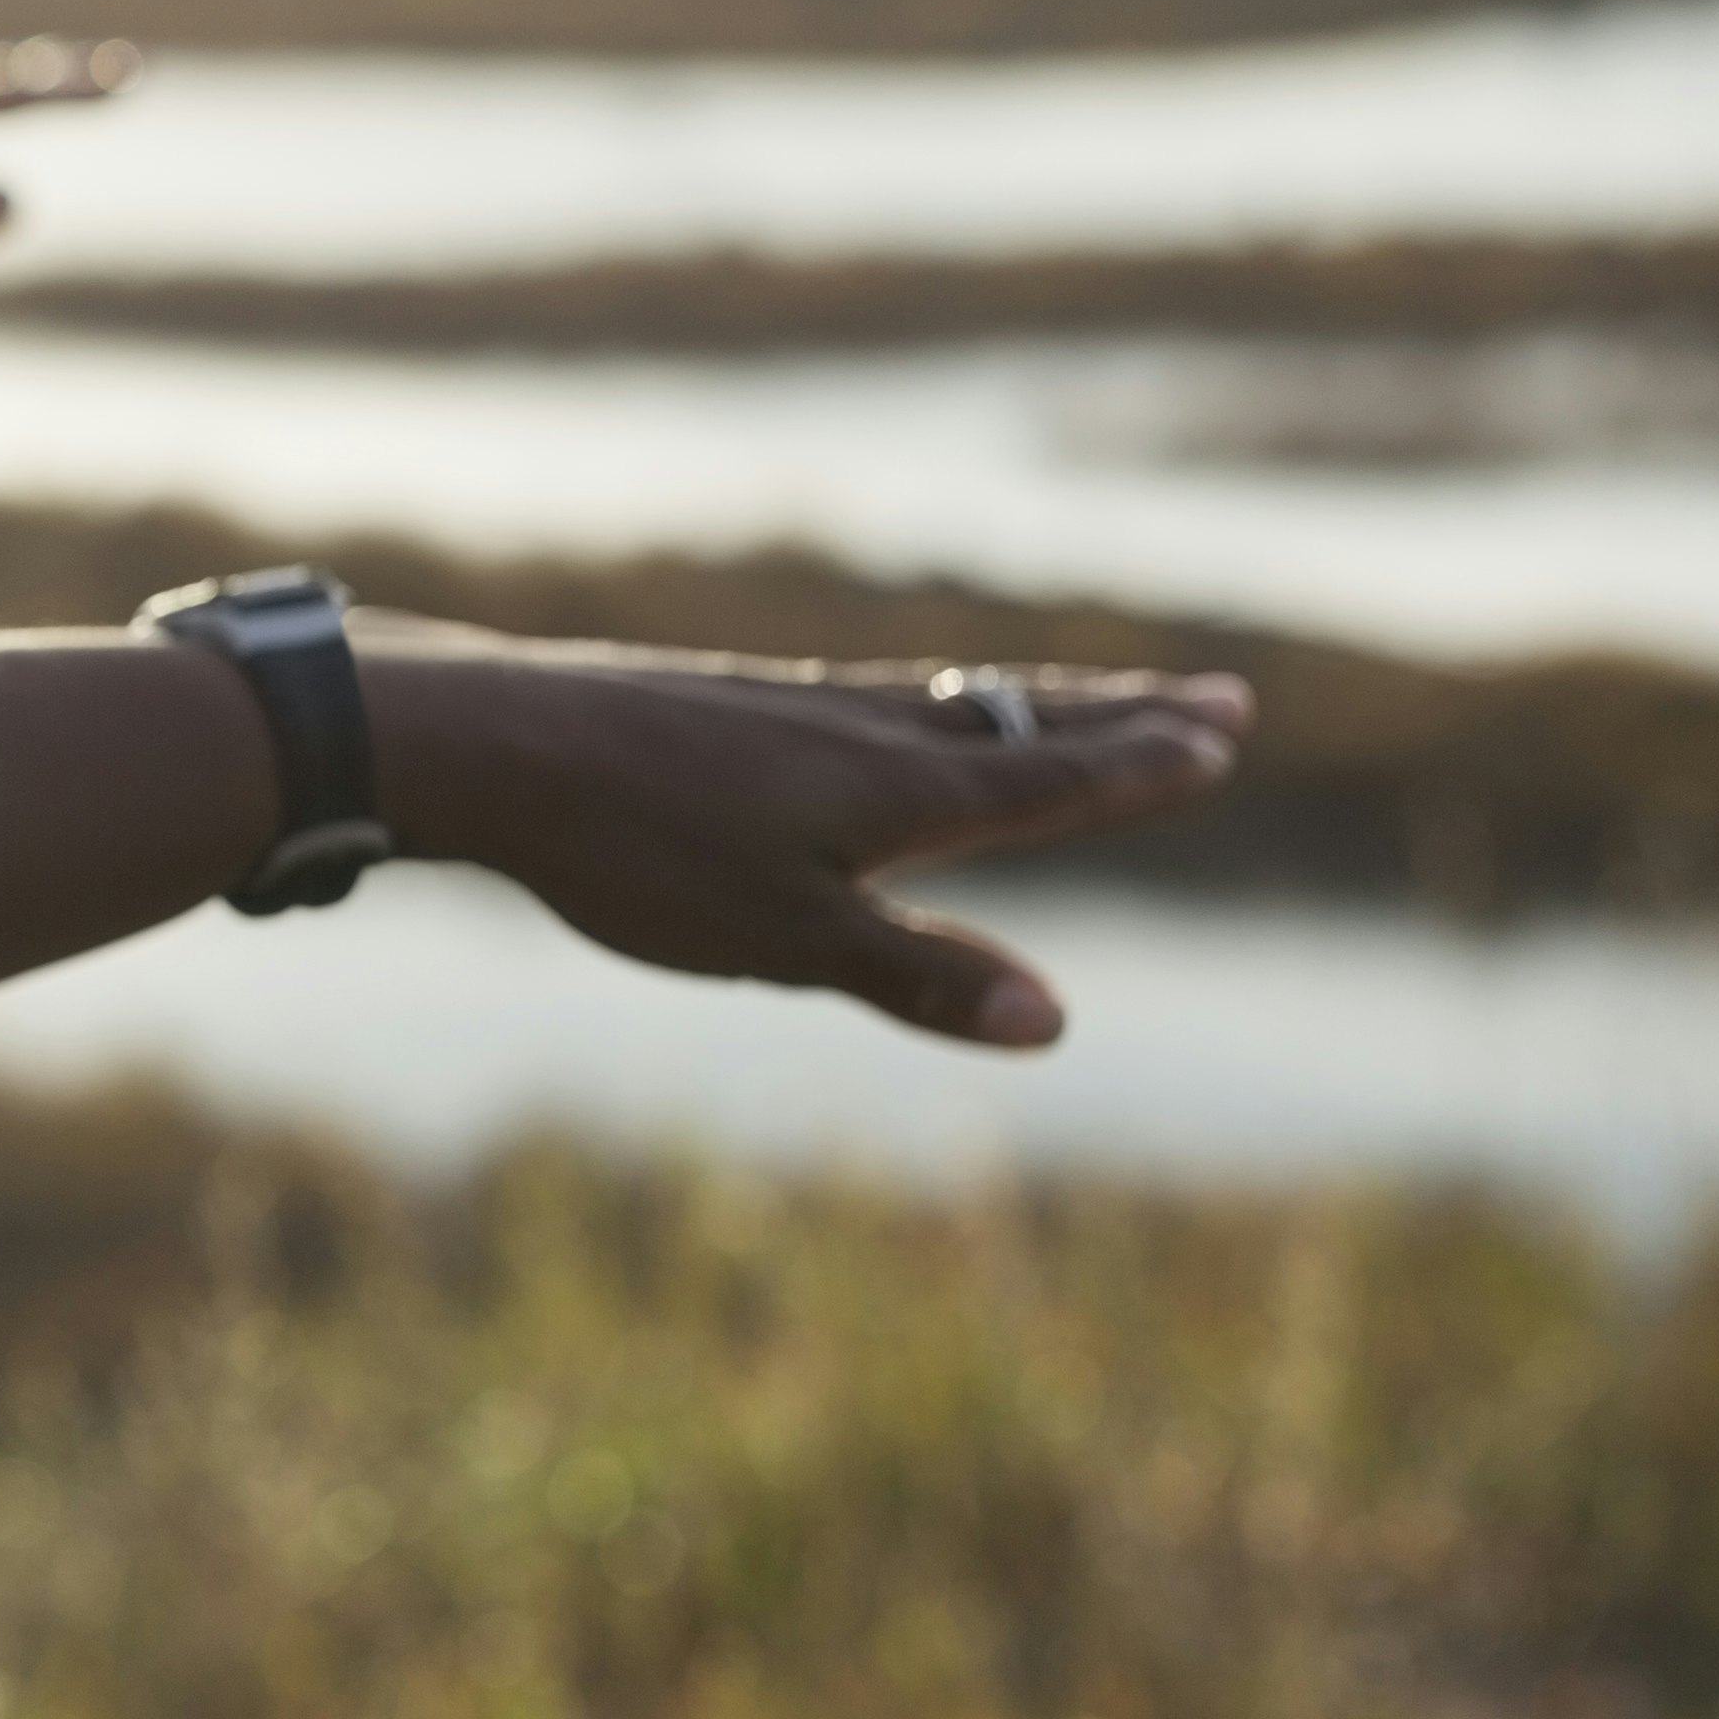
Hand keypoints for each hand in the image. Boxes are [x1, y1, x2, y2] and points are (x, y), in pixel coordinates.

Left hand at [358, 625, 1252, 1048]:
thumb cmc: (637, 852)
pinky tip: (909, 711)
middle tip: (1221, 698)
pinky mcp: (735, 704)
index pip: (1052, 778)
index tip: (1223, 739)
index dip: (1139, 768)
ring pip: (953, 700)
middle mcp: (870, 730)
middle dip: (1124, 718)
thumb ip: (918, 976)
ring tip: (1092, 701)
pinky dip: (939, 700)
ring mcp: (800, 707)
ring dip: (1041, 701)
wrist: (495, 745)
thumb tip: (1055, 1021)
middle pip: (1024, 721)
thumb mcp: (784, 940)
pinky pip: (875, 697)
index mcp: (901, 791)